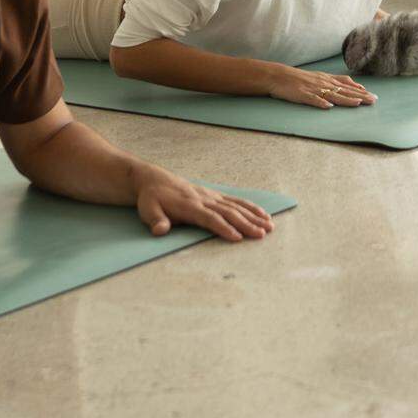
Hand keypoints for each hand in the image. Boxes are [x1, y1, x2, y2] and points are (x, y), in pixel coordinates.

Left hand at [133, 167, 273, 242]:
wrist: (154, 180)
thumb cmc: (152, 199)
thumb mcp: (148, 210)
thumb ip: (156, 221)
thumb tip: (160, 231)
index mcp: (189, 206)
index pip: (210, 218)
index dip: (223, 227)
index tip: (237, 237)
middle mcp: (204, 199)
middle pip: (228, 212)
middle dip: (246, 224)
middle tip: (262, 235)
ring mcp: (211, 196)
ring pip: (236, 206)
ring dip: (253, 216)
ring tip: (269, 226)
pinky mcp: (215, 196)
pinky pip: (236, 201)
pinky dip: (250, 207)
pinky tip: (263, 214)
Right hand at [268, 66, 375, 107]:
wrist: (279, 76)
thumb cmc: (300, 78)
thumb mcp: (320, 77)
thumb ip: (335, 81)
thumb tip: (352, 85)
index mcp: (327, 79)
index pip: (347, 85)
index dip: (360, 91)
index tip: (373, 95)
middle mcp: (323, 83)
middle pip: (344, 90)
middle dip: (360, 96)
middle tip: (373, 101)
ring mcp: (313, 89)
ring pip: (332, 94)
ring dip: (346, 99)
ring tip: (358, 103)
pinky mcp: (302, 95)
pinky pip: (313, 99)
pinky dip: (320, 102)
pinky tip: (328, 107)